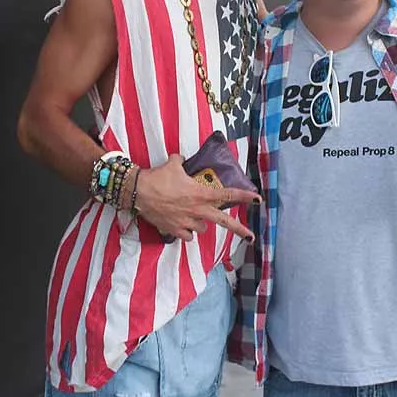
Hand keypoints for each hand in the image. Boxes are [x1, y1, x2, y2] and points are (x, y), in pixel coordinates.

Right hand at [134, 155, 259, 241]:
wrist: (139, 192)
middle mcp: (198, 210)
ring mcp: (187, 222)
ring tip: (192, 215)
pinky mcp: (175, 230)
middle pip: (224, 221)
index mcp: (201, 193)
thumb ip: (181, 162)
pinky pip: (188, 236)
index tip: (257, 199)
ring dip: (201, 222)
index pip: (228, 195)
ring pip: (203, 227)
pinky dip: (187, 232)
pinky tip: (182, 226)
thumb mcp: (173, 164)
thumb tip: (180, 160)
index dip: (244, 197)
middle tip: (251, 237)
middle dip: (240, 230)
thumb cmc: (158, 177)